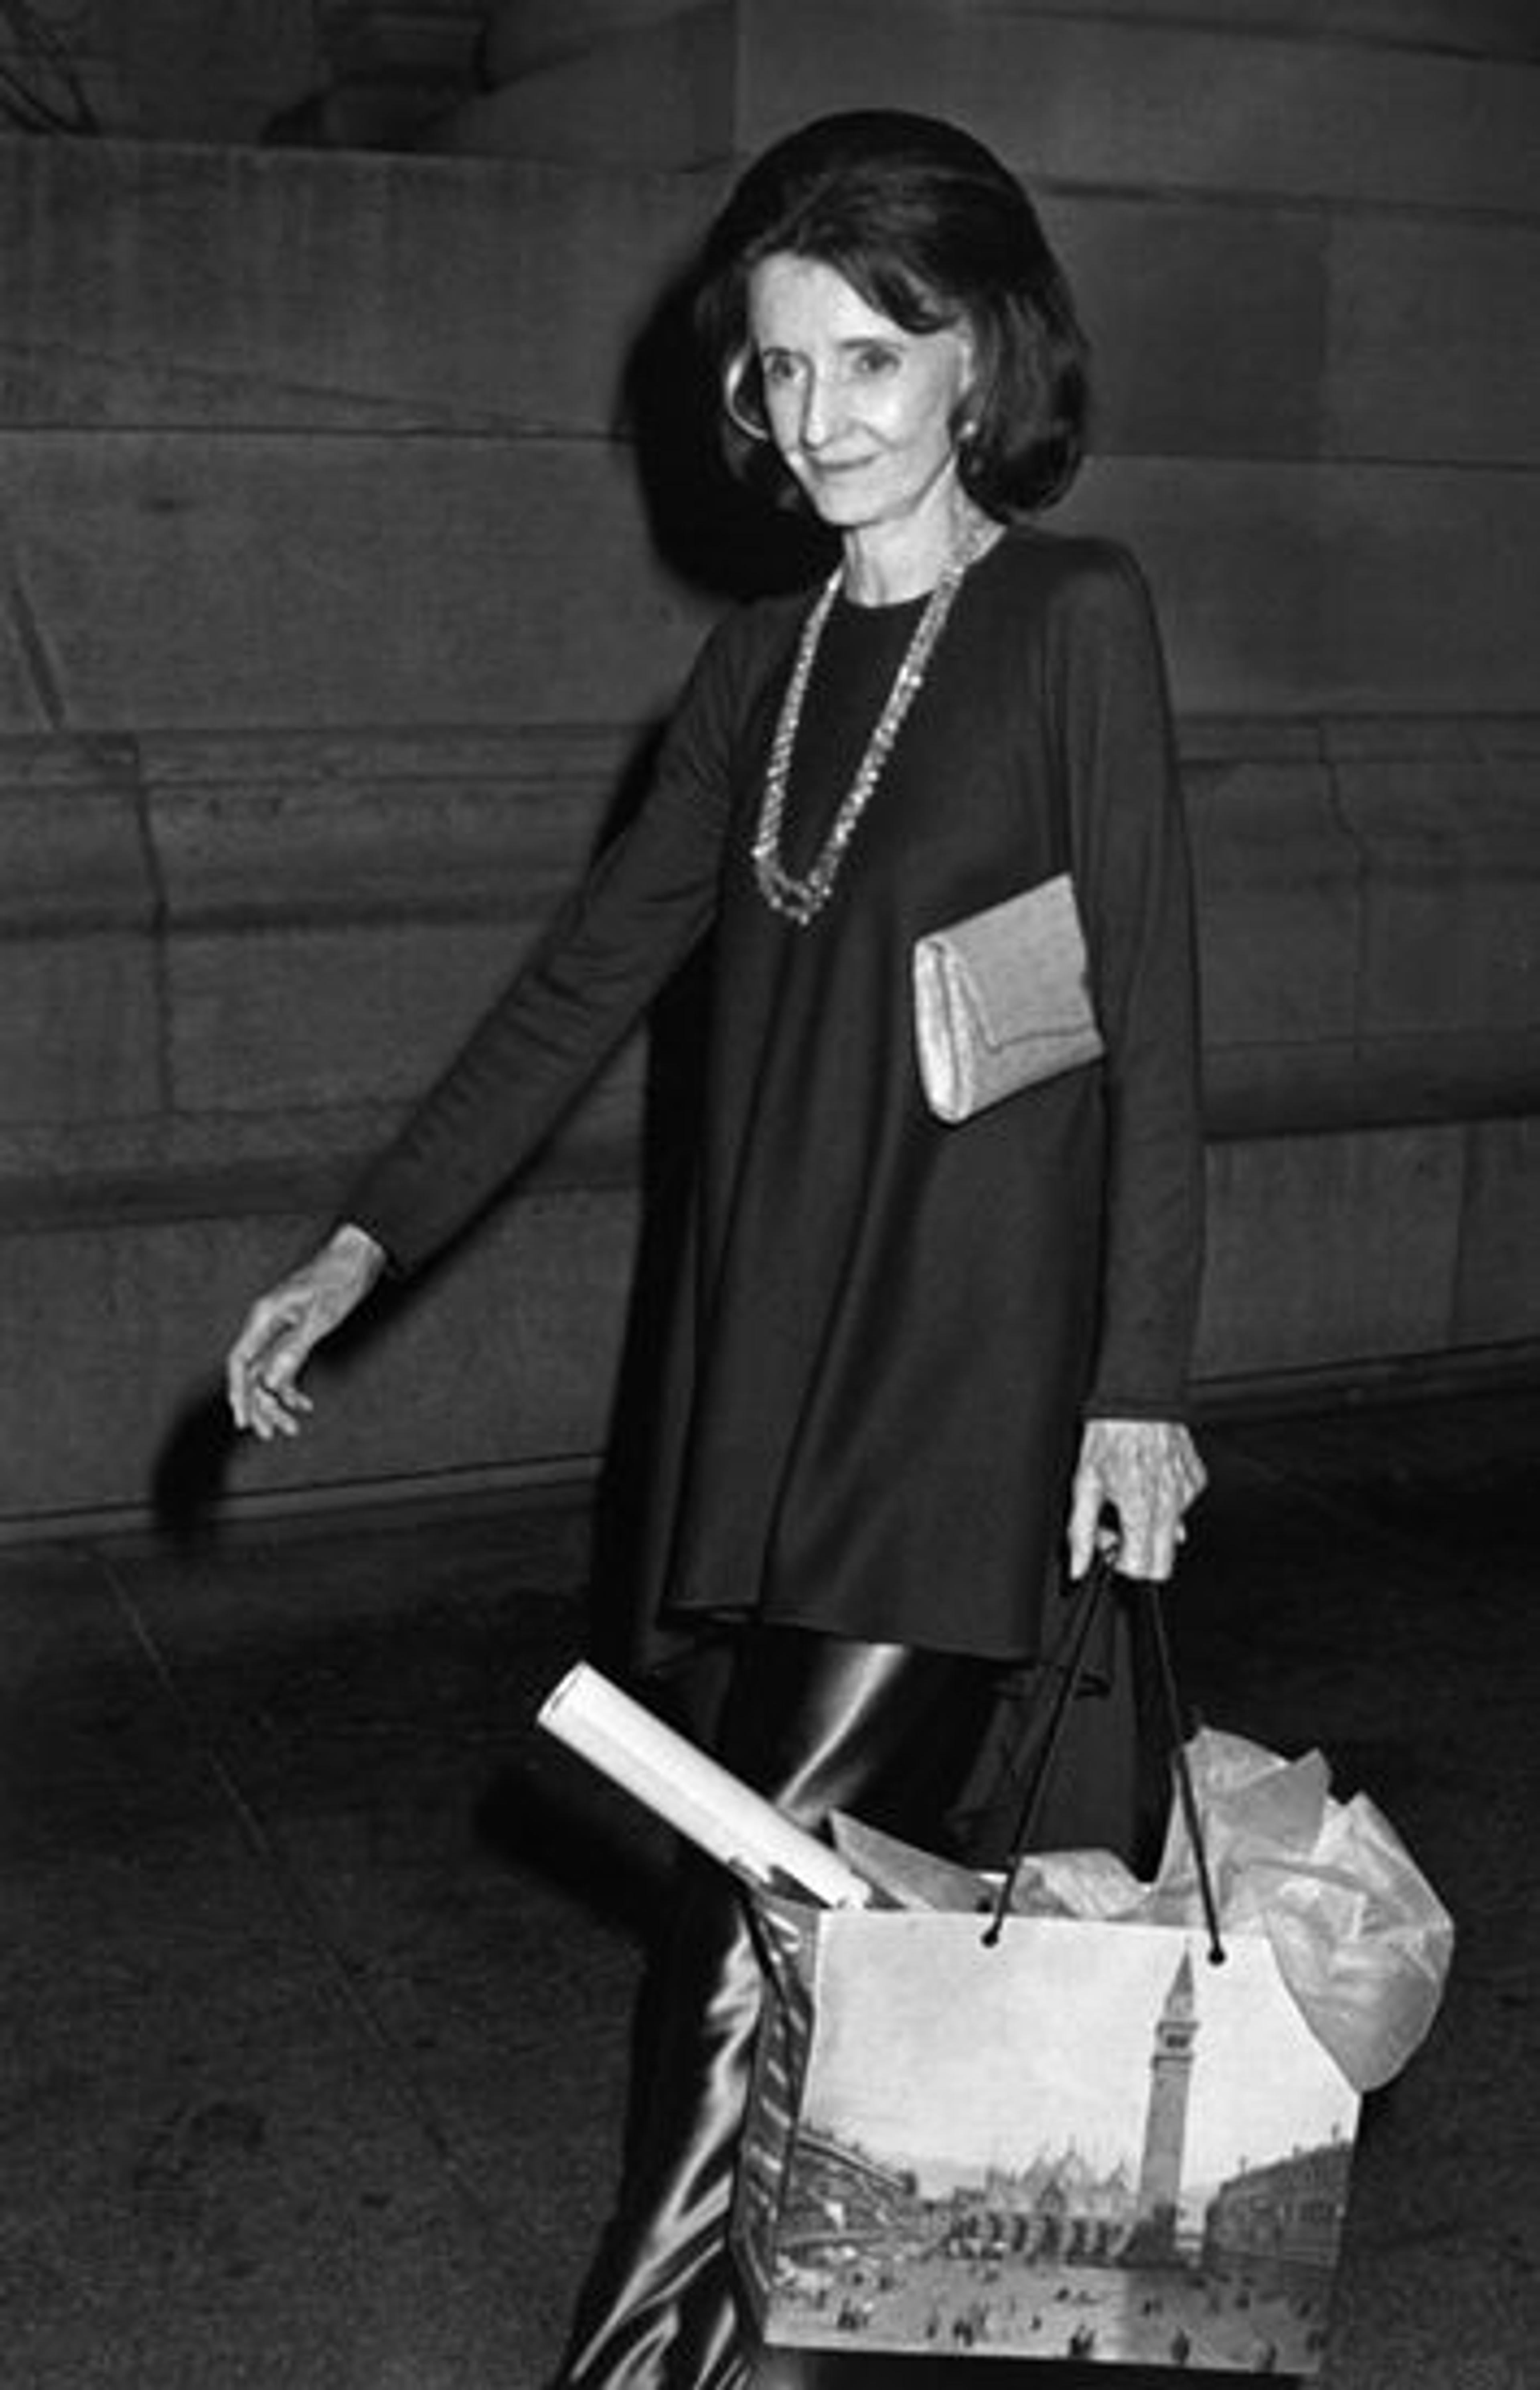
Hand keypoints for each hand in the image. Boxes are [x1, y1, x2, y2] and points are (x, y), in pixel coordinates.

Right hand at [225, 1222, 385, 1440]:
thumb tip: (271, 1382)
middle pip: (252, 1373)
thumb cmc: (338, 1280)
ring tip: (291, 1426)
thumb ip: (294, 1349)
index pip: (240, 1361)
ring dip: (277, 1402)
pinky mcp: (293, 1333)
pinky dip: (291, 1388)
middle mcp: (266, 1324)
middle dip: (260, 1405)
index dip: (238, 1392)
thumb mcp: (320, 1317)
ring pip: (268, 1374)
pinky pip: (283, 1367)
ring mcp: (279, 1330)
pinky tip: (304, 1404)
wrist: (356, 1258)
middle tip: (273, 1432)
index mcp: (264, 1316)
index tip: (244, 1419)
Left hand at [1067, 1417, 1205, 1580]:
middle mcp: (1170, 1507)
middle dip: (1139, 1557)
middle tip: (1118, 1531)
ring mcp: (1187, 1495)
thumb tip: (1078, 1566)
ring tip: (1130, 1498)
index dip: (1118, 1564)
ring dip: (1151, 1528)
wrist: (1139, 1399)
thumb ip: (1081, 1531)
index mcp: (1141, 1511)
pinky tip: (1147, 1481)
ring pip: (1172, 1535)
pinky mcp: (1196, 1481)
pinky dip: (1164, 1503)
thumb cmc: (1111, 1434)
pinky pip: (1182, 1508)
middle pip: (1163, 1565)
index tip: (1107, 1546)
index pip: (1140, 1568)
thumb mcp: (1084, 1484)